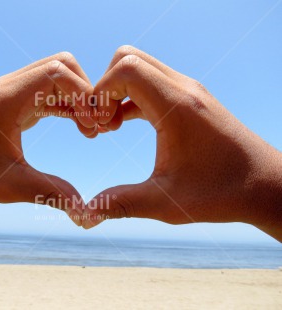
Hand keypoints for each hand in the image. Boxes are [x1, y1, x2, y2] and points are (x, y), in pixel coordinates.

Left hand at [0, 52, 95, 231]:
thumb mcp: (10, 186)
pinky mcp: (11, 103)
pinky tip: (77, 125)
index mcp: (8, 98)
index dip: (84, 96)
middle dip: (86, 91)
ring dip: (77, 98)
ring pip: (55, 76)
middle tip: (96, 125)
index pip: (59, 72)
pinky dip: (66, 104)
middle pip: (61, 66)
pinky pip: (46, 92)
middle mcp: (9, 87)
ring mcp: (10, 92)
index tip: (93, 127)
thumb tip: (85, 213)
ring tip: (90, 129)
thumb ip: (50, 193)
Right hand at [83, 46, 281, 240]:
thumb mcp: (165, 202)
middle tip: (101, 122)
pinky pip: (151, 83)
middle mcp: (183, 89)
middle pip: (129, 59)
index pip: (126, 69)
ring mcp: (188, 91)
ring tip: (109, 126)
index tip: (97, 125)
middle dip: (105, 86)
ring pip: (140, 68)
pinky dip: (130, 97)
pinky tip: (123, 123)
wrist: (266, 185)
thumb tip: (85, 216)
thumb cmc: (221, 193)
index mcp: (176, 106)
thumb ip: (121, 203)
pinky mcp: (190, 99)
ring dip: (117, 91)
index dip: (100, 91)